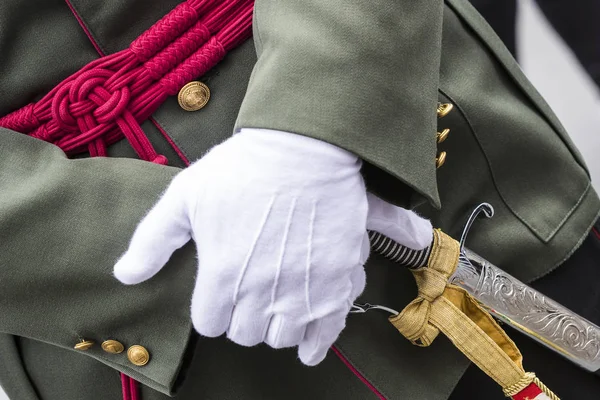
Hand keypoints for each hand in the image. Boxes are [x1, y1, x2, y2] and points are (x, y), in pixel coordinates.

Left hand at [114, 128, 430, 364]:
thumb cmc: (243, 167)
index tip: (220, 295)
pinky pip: (326, 330)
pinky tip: (310, 345)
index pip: (210, 323)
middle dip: (243, 319)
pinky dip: (317, 341)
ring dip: (277, 327)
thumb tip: (125, 276)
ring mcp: (302, 289)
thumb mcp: (185, 195)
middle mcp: (261, 291)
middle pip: (246, 333)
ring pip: (283, 337)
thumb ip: (153, 240)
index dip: (213, 310)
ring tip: (277, 307)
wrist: (304, 147)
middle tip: (248, 296)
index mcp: (223, 274)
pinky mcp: (337, 282)